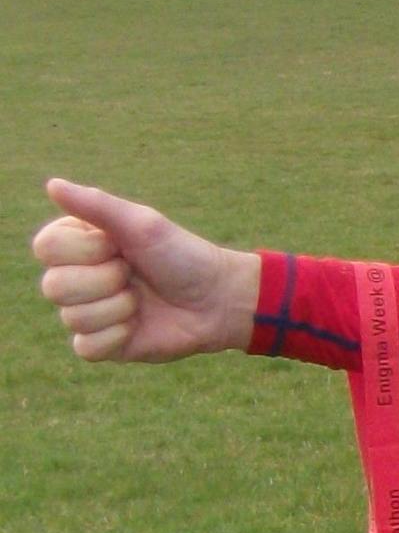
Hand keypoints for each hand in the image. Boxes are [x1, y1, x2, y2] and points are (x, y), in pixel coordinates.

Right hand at [31, 180, 259, 361]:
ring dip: (119, 307)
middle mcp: (76, 278)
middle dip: (106, 279)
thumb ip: (96, 205)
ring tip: (141, 299)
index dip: (86, 249)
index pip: (46, 248)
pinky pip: (87, 347)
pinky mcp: (100, 345)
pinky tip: (138, 325)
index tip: (119, 245)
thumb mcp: (143, 224)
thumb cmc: (182, 256)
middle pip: (53, 286)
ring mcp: (86, 313)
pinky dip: (118, 335)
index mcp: (79, 245)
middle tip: (134, 274)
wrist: (218, 299)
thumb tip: (52, 184)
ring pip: (72, 317)